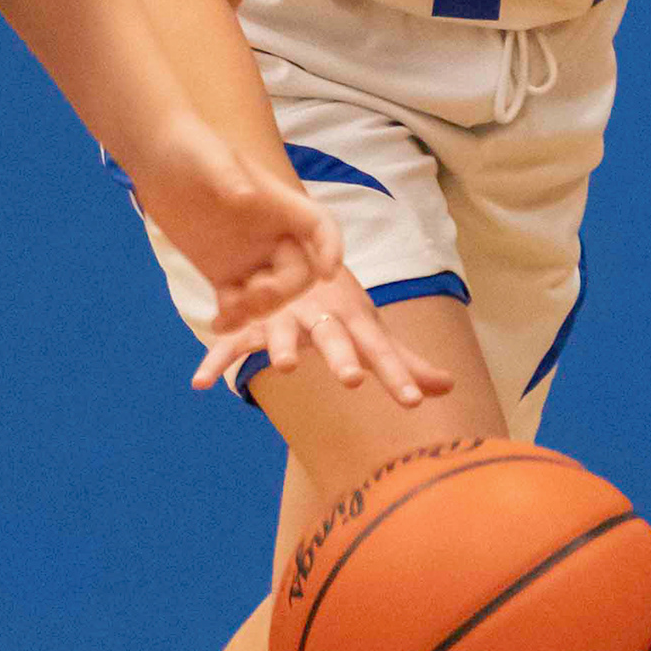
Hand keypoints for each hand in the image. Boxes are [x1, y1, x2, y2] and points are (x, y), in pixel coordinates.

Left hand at [127, 116, 340, 337]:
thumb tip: (245, 197)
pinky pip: (238, 304)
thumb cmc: (190, 148)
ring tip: (228, 313)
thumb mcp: (209, 157)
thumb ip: (229, 176)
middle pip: (300, 273)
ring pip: (272, 296)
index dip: (331, 251)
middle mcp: (272, 233)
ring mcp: (249, 256)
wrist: (159, 159)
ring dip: (258, 311)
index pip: (320, 228)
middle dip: (285, 291)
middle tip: (255, 295)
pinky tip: (217, 326)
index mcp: (280, 204)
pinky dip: (233, 319)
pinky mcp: (223, 272)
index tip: (328, 274)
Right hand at [194, 264, 445, 404]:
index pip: (381, 350)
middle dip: (342, 356)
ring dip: (282, 346)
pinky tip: (201, 384)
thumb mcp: (370, 329)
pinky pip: (231, 342)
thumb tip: (448, 387)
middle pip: (333, 337)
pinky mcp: (250, 320)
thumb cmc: (338, 304)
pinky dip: (215, 360)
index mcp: (351, 318)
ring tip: (284, 366)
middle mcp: (319, 314)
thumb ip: (404, 361)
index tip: (413, 402)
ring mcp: (283, 316)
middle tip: (352, 379)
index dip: (397, 374)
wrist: (288, 247)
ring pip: (282, 333)